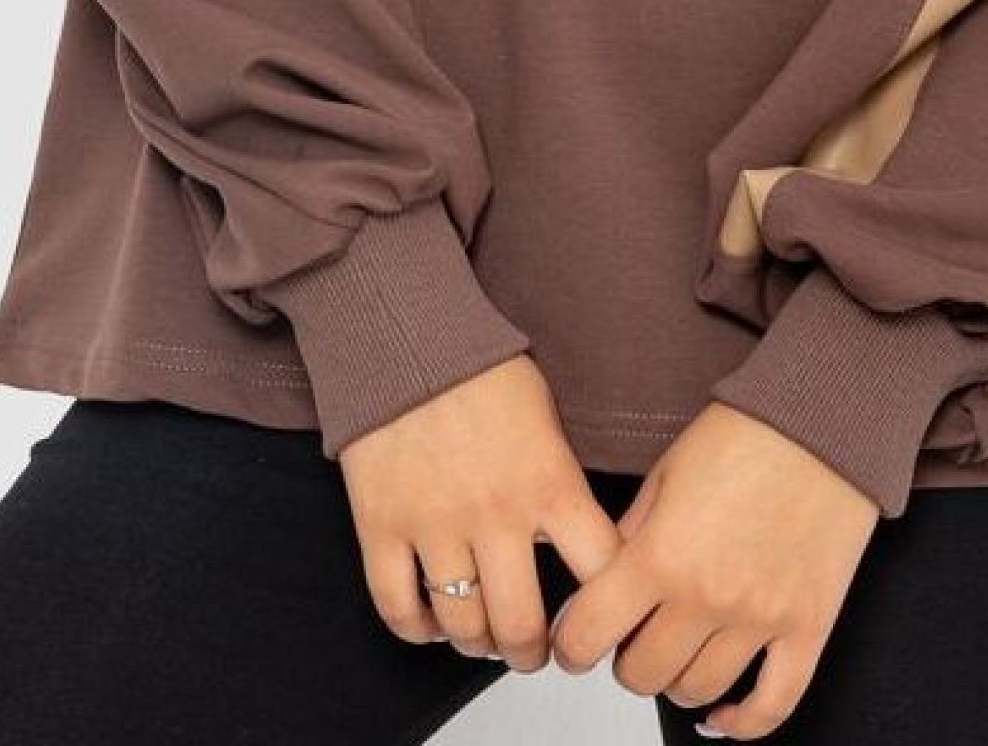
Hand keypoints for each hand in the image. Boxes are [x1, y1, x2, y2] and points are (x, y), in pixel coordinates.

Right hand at [336, 352, 623, 672]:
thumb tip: (579, 537)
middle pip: (522, 624)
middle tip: (534, 652)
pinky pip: (396, 607)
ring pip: (461, 626)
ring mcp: (434, 524)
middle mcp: (494, 513)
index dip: (605, 610)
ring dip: (476, 645)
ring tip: (483, 640)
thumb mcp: (546, 414)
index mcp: (549, 481)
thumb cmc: (479, 366)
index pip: (600, 573)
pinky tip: (430, 624)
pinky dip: (415, 630)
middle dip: (532, 652)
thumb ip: (560, 478)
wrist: (406, 334)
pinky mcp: (381, 526)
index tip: (598, 621)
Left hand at [548, 401, 879, 736]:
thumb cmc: (747, 433)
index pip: (588, 635)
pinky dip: (742, 723)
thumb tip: (598, 587)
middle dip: (625, 660)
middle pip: (640, 675)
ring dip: (675, 681)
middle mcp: (708, 596)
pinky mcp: (808, 626)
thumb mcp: (665, 472)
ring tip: (678, 650)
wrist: (825, 420)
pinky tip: (723, 713)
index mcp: (662, 553)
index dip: (571, 644)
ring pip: (696, 691)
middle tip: (632, 635)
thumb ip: (628, 535)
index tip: (575, 640)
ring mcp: (761, 618)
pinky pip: (774, 705)